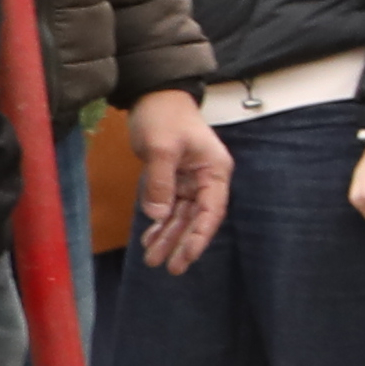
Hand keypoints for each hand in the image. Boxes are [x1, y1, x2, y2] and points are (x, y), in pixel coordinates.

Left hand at [121, 95, 223, 275]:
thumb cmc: (165, 117)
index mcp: (214, 171)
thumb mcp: (161, 147)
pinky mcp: (173, 180)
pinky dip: (159, 223)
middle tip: (169, 268)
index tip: (188, 256)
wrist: (154, 97)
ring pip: (180, 216)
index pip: (211, 210)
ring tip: (153, 260)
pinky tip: (149, 239)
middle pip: (196, 218)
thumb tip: (157, 215)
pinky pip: (167, 207)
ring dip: (168, 237)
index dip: (200, 235)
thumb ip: (160, 182)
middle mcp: (206, 180)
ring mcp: (189, 181)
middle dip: (182, 243)